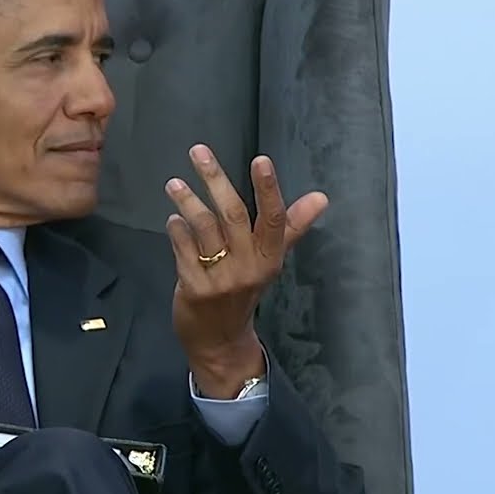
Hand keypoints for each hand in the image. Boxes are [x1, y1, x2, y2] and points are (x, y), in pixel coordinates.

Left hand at [164, 144, 326, 397]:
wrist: (220, 342)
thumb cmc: (244, 292)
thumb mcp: (270, 262)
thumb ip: (290, 227)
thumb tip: (321, 198)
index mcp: (269, 258)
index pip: (273, 219)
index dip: (268, 189)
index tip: (260, 159)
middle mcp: (249, 268)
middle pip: (233, 215)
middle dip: (215, 180)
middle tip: (198, 152)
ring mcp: (221, 280)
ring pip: (204, 229)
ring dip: (188, 202)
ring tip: (174, 183)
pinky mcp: (195, 290)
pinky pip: (183, 250)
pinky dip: (176, 230)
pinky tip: (172, 217)